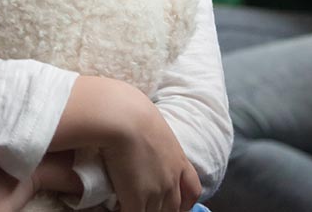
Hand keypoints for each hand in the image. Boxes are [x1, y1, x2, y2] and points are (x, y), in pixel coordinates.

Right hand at [99, 88, 201, 211]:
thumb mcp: (150, 123)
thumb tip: (140, 132)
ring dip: (146, 211)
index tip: (178, 205)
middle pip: (174, 208)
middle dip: (163, 210)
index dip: (185, 202)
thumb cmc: (132, 110)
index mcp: (178, 160)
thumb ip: (152, 136)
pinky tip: (119, 209)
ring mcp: (156, 191)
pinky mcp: (137, 199)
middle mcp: (171, 179)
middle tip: (148, 206)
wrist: (124, 117)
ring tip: (133, 206)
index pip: (192, 190)